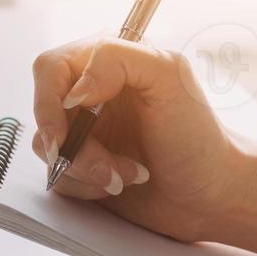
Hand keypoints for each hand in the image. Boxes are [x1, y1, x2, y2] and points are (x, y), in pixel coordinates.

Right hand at [31, 36, 248, 242]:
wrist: (211, 195)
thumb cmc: (199, 136)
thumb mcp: (170, 77)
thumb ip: (117, 59)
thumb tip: (73, 90)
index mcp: (108, 61)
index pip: (51, 68)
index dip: (49, 101)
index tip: (65, 133)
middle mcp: (90, 92)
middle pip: (45, 112)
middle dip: (73, 147)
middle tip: (107, 168)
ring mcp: (84, 130)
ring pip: (46, 148)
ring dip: (87, 169)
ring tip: (127, 175)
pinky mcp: (82, 165)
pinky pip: (58, 176)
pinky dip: (86, 186)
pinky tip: (120, 183)